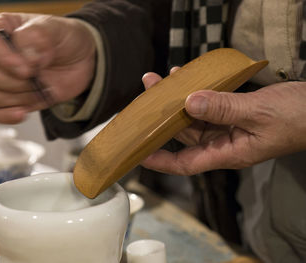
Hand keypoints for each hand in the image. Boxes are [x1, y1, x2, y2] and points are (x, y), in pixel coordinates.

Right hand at [0, 12, 95, 123]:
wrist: (82, 61)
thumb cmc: (66, 39)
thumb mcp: (56, 28)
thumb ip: (38, 37)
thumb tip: (27, 58)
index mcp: (2, 29)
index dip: (6, 59)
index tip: (28, 68)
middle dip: (15, 81)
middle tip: (36, 77)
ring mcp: (3, 78)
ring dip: (18, 97)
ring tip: (40, 89)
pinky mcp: (12, 98)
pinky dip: (6, 116)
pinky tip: (23, 113)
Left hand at [141, 69, 305, 175]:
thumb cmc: (297, 118)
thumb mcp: (258, 113)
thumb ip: (224, 108)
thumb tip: (190, 102)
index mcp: (228, 152)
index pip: (186, 163)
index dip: (161, 162)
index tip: (139, 153)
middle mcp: (223, 142)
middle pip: (184, 133)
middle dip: (163, 115)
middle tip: (148, 91)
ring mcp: (227, 127)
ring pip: (193, 116)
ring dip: (176, 99)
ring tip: (159, 79)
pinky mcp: (231, 112)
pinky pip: (207, 104)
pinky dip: (195, 92)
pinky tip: (185, 78)